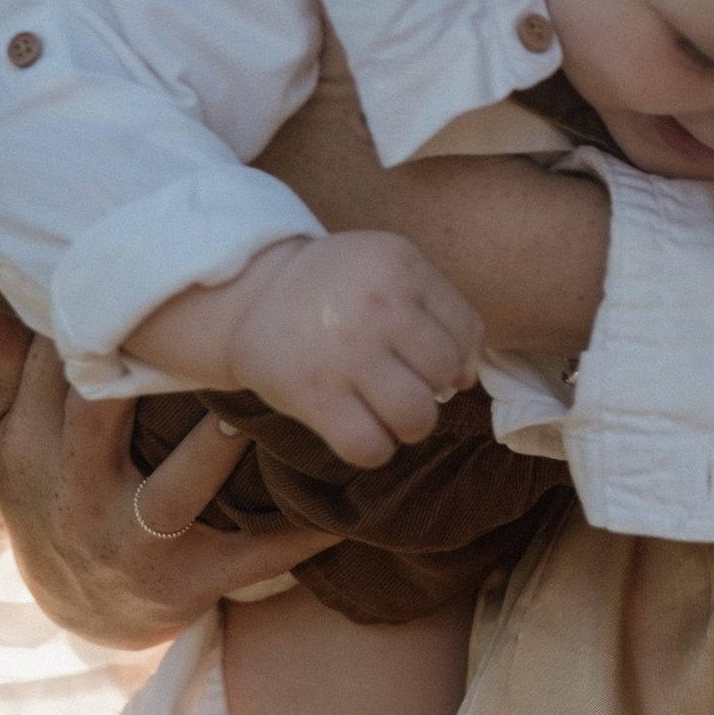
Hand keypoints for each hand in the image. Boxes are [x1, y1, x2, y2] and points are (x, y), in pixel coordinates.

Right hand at [0, 292, 336, 651]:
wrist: (78, 616)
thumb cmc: (51, 499)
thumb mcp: (10, 444)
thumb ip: (5, 373)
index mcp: (28, 454)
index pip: (51, 376)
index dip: (86, 323)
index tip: (129, 276)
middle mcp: (75, 499)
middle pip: (98, 422)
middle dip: (137, 375)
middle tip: (196, 321)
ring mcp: (133, 545)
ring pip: (175, 491)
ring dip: (216, 450)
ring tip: (255, 403)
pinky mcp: (187, 583)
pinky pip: (250, 558)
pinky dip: (297, 538)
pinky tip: (340, 508)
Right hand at [136, 231, 480, 470]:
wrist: (247, 292)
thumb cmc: (331, 287)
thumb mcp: (384, 268)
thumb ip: (434, 310)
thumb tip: (465, 379)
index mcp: (400, 265)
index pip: (465, 332)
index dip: (455, 358)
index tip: (424, 361)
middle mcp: (378, 305)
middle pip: (443, 375)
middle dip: (430, 391)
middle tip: (400, 387)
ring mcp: (345, 352)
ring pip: (416, 416)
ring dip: (407, 426)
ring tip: (385, 413)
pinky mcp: (312, 394)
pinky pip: (370, 447)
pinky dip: (374, 449)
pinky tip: (358, 431)